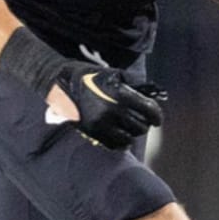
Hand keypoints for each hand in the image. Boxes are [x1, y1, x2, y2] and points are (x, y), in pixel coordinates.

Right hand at [50, 63, 164, 150]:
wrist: (60, 85)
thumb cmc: (87, 76)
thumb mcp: (112, 74)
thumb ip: (131, 85)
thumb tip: (148, 95)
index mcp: (120, 96)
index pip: (149, 111)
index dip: (156, 116)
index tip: (157, 119)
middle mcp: (112, 112)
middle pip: (141, 126)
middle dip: (144, 123)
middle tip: (142, 119)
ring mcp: (102, 125)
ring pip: (129, 138)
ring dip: (132, 132)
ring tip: (130, 126)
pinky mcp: (92, 134)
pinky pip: (114, 145)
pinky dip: (121, 142)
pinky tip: (121, 136)